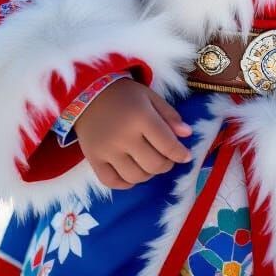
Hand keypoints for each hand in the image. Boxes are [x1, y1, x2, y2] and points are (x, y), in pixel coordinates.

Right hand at [74, 78, 192, 189]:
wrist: (88, 93)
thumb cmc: (124, 94)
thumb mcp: (150, 96)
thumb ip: (169, 115)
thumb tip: (187, 134)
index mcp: (141, 117)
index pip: (167, 144)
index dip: (180, 154)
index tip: (186, 156)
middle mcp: (124, 136)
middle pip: (153, 164)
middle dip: (166, 164)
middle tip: (168, 158)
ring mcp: (107, 151)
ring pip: (135, 177)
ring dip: (149, 174)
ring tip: (150, 163)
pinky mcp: (93, 159)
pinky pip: (112, 182)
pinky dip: (126, 183)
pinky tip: (133, 173)